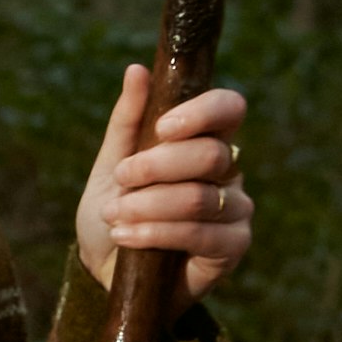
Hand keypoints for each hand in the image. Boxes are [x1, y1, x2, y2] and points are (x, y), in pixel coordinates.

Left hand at [76, 64, 256, 311]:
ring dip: (148, 205)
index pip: (228, 109)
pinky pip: (201, 234)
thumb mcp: (110, 165)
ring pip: (200, 197)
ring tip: (114, 215)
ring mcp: (236, 210)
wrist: (106, 273)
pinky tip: (127, 237)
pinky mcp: (233, 247)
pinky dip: (155, 233)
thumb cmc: (114, 213)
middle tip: (121, 179)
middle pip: (210, 154)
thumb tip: (138, 69)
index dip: (201, 113)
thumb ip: (128, 121)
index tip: (160, 129)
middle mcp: (230, 171)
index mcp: (205, 141)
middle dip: (156, 166)